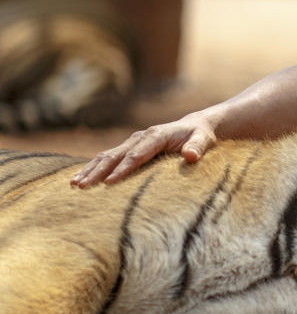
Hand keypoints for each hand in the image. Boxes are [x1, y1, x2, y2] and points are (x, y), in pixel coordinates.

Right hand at [70, 111, 217, 187]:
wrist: (197, 126)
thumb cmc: (201, 135)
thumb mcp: (205, 139)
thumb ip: (198, 147)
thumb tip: (191, 156)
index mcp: (156, 135)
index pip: (137, 155)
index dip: (123, 169)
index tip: (109, 183)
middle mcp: (141, 137)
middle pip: (116, 155)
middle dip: (98, 171)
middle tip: (82, 187)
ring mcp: (133, 141)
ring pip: (107, 156)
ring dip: (90, 170)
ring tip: (74, 185)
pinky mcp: (130, 147)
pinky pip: (109, 158)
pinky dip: (94, 168)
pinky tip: (80, 180)